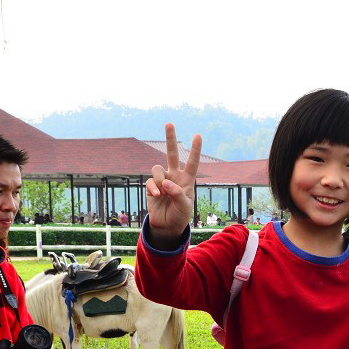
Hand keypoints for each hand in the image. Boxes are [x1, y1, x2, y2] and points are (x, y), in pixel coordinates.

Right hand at [146, 124, 202, 243]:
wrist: (167, 225)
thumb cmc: (180, 215)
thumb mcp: (184, 206)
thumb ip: (178, 193)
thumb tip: (166, 183)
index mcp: (187, 179)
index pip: (192, 162)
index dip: (195, 149)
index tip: (198, 135)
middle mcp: (174, 176)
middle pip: (171, 153)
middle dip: (170, 138)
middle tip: (169, 123)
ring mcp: (162, 180)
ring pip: (157, 168)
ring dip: (159, 180)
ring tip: (162, 193)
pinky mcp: (152, 186)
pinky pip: (150, 181)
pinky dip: (153, 188)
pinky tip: (156, 196)